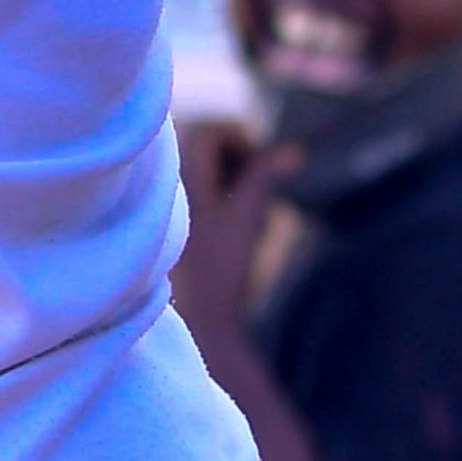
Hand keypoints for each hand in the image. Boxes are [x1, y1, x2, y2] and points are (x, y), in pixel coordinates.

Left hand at [170, 118, 292, 339]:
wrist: (200, 326)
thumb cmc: (220, 271)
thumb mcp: (247, 219)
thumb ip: (264, 177)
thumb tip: (293, 149)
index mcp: (179, 181)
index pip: (206, 134)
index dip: (237, 140)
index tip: (260, 165)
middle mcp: (169, 191)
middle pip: (203, 149)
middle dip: (236, 162)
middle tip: (259, 188)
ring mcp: (171, 212)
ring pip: (205, 173)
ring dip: (234, 183)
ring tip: (253, 215)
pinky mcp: (179, 233)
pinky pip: (201, 198)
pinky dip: (224, 204)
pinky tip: (240, 233)